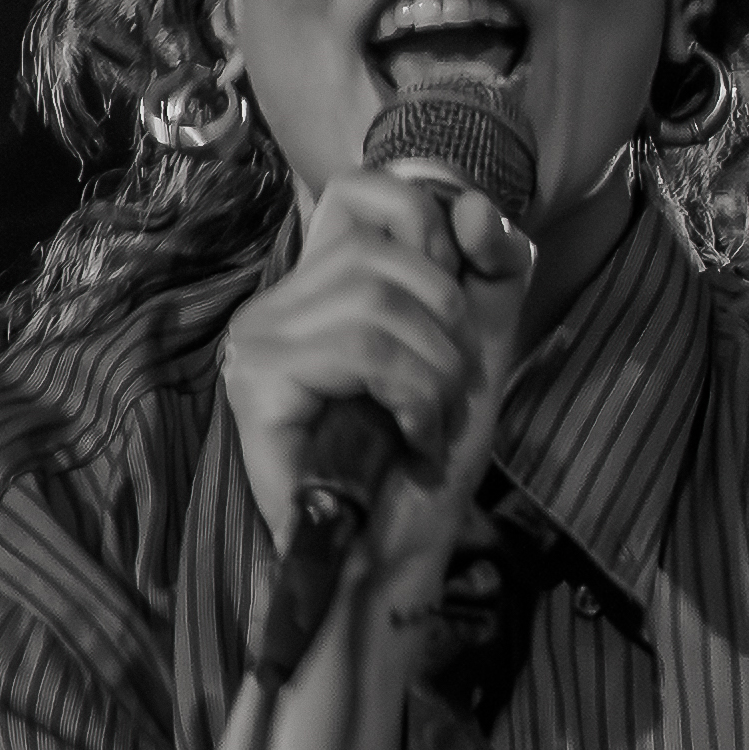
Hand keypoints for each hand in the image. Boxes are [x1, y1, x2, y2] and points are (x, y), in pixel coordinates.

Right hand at [223, 168, 532, 606]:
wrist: (389, 561)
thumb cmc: (424, 463)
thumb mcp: (481, 344)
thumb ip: (491, 265)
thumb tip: (467, 203)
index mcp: (318, 286)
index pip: (362, 188)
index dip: (426, 220)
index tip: (456, 299)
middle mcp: (276, 305)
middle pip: (383, 249)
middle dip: (448, 321)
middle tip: (448, 391)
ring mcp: (256, 341)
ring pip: (376, 299)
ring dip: (435, 369)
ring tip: (430, 422)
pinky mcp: (257, 380)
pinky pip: (361, 348)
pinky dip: (412, 395)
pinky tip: (411, 440)